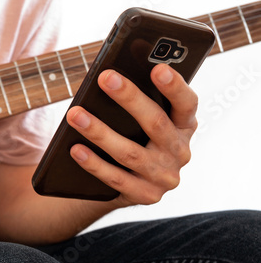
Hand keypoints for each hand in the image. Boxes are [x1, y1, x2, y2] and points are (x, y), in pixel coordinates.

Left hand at [66, 64, 197, 206]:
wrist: (130, 184)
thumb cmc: (135, 139)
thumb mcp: (144, 122)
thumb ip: (138, 103)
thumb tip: (110, 78)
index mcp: (184, 126)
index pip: (187, 103)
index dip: (175, 86)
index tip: (158, 67)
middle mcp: (180, 151)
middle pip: (156, 123)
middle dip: (129, 98)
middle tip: (105, 78)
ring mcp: (165, 177)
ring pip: (130, 153)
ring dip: (100, 132)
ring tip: (76, 115)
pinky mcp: (146, 195)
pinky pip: (116, 179)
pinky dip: (94, 163)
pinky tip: (76, 149)